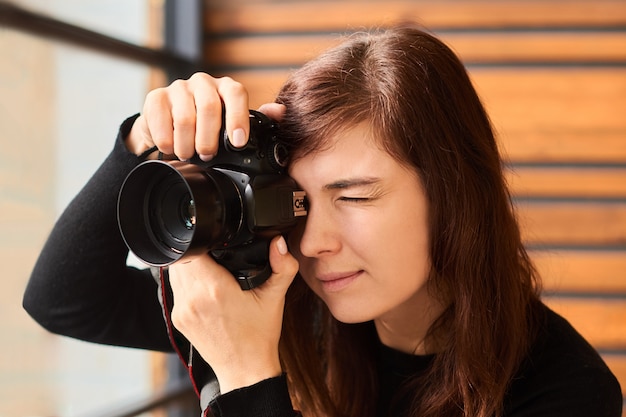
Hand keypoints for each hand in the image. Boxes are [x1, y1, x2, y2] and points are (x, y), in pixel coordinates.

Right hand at [126, 73, 251, 160]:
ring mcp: (179, 87)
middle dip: (208, 139)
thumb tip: (246, 137)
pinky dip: (166, 142)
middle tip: (206, 155)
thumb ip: (235, 132)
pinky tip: (170, 147)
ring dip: (186, 145)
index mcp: (225, 88)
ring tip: (187, 154)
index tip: (237, 143)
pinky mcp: (157, 96)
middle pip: (209, 108)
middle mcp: (203, 83)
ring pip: (185, 119)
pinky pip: (161, 122)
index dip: (237, 119)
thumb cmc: (202, 129)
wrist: (168, 126)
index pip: (235, 94)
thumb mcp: (223, 129)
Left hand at [168, 235, 298, 392]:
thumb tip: (279, 242)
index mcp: (215, 288)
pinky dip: (188, 284)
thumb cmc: (259, 335)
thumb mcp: (276, 296)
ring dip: (190, 267)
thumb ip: (283, 265)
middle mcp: (193, 298)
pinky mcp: (178, 319)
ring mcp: (182, 310)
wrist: (245, 370)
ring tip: (212, 272)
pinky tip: (206, 289)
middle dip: (197, 253)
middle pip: (182, 258)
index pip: (194, 249)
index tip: (217, 243)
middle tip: (217, 257)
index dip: (203, 241)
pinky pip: (177, 290)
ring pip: (175, 273)